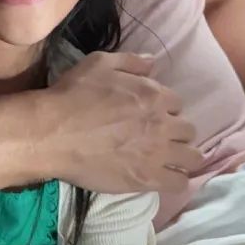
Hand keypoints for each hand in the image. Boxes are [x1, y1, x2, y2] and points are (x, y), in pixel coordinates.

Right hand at [42, 51, 203, 193]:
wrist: (53, 133)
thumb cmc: (73, 94)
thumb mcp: (99, 63)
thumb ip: (131, 61)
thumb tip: (154, 63)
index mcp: (152, 95)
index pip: (176, 102)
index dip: (164, 107)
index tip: (152, 113)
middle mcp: (161, 123)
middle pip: (188, 130)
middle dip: (176, 131)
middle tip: (159, 136)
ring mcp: (157, 154)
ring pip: (191, 157)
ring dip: (183, 155)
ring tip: (169, 158)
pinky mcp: (147, 179)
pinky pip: (179, 183)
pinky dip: (176, 179)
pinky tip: (165, 176)